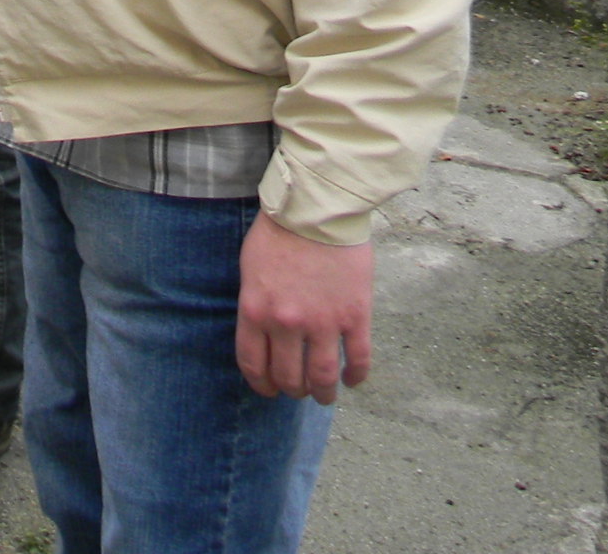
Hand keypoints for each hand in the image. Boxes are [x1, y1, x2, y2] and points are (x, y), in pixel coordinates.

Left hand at [236, 211, 373, 401]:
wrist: (316, 210)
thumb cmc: (278, 233)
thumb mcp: (250, 269)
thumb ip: (256, 305)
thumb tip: (263, 334)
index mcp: (256, 311)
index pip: (254, 363)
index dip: (261, 384)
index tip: (268, 390)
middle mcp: (287, 323)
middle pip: (289, 376)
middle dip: (293, 390)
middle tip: (299, 391)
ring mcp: (323, 322)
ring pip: (323, 376)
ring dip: (324, 393)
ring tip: (325, 396)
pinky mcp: (354, 316)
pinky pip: (358, 359)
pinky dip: (356, 376)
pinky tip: (353, 381)